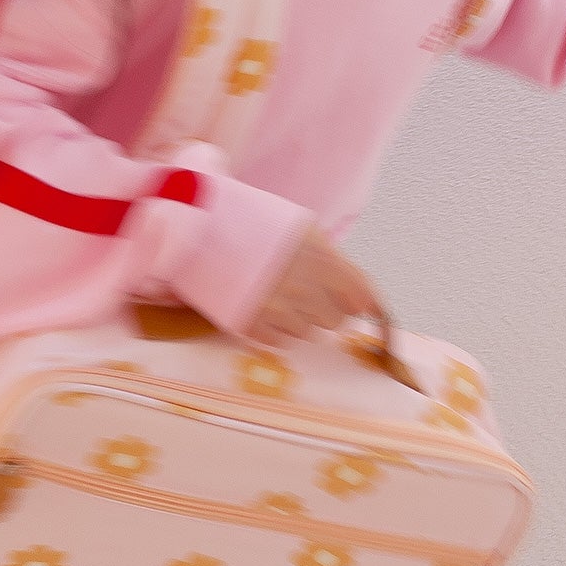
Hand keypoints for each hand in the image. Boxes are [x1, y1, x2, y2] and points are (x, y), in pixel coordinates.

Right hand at [246, 227, 382, 346]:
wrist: (199, 228)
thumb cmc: (254, 224)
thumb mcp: (303, 231)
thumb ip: (337, 264)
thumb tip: (367, 301)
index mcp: (322, 258)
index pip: (361, 298)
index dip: (354, 300)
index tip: (345, 299)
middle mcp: (304, 286)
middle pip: (336, 320)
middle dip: (323, 309)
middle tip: (301, 292)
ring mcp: (275, 307)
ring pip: (307, 333)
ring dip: (296, 319)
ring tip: (274, 296)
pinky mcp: (249, 323)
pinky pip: (278, 342)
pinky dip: (272, 330)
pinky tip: (259, 307)